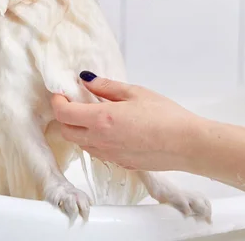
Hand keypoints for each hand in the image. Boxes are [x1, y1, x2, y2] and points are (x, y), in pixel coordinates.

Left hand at [51, 72, 199, 170]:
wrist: (187, 144)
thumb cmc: (165, 116)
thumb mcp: (135, 92)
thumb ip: (106, 86)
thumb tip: (86, 80)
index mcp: (101, 119)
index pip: (63, 113)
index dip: (57, 101)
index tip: (61, 93)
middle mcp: (100, 140)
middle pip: (66, 131)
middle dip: (64, 116)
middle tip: (73, 102)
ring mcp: (109, 155)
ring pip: (81, 143)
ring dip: (79, 129)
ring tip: (93, 114)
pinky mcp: (120, 163)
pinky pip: (98, 152)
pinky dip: (94, 140)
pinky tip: (110, 129)